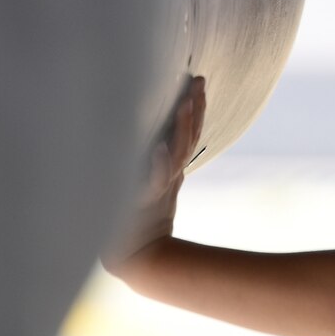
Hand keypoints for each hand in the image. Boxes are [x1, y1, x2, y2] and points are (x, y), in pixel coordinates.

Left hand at [104, 76, 206, 275]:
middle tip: (199, 82)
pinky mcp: (140, 204)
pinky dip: (157, 166)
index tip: (200, 80)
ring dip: (181, 128)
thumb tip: (159, 137)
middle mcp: (167, 175)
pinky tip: (158, 149)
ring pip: (175, 155)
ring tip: (185, 104)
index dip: (196, 109)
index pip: (188, 133)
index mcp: (170, 168)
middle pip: (186, 138)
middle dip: (194, 110)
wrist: (134, 255)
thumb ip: (159, 164)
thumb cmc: (135, 220)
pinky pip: (151, 183)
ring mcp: (156, 188)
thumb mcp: (151, 187)